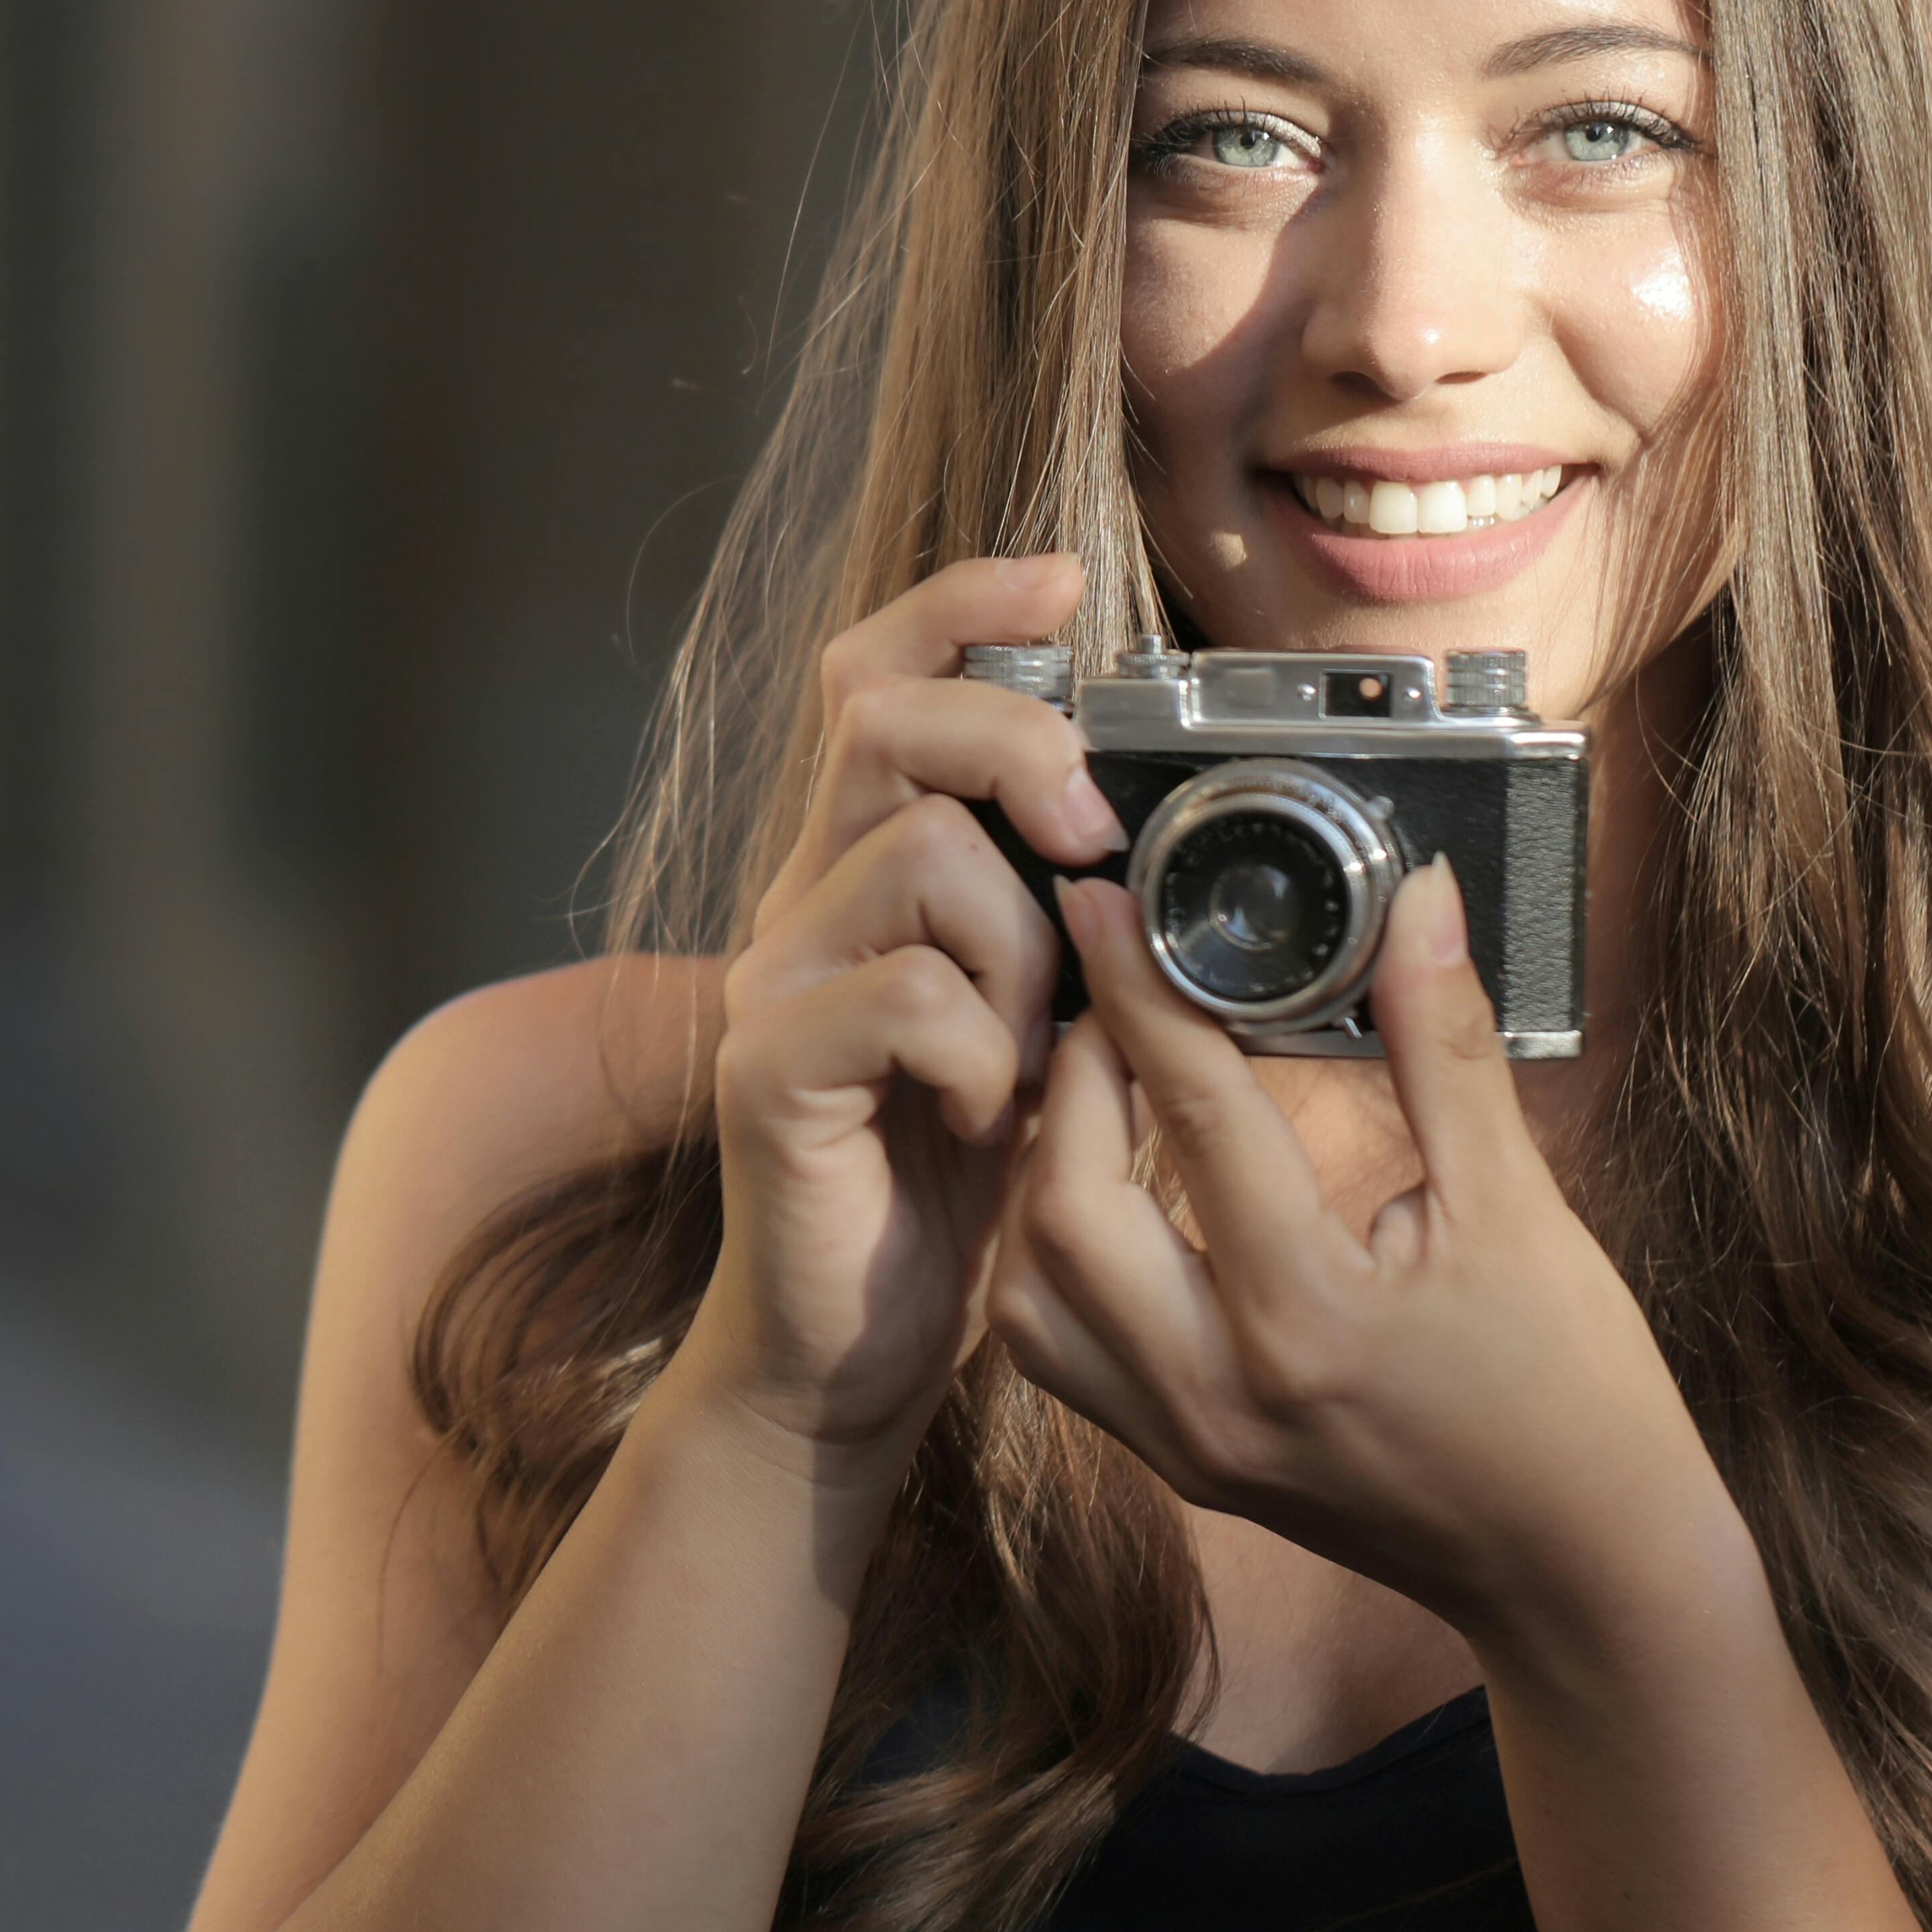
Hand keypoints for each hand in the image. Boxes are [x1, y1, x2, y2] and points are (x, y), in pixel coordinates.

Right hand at [685, 556, 1124, 1473]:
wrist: (851, 1349)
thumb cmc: (955, 1186)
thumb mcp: (1040, 1024)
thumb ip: (1069, 928)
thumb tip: (1163, 842)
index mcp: (865, 871)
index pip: (878, 674)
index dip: (962, 602)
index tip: (1065, 582)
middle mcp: (801, 901)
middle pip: (884, 714)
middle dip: (1019, 743)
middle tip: (1094, 839)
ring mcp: (772, 982)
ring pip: (915, 850)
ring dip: (1021, 942)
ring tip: (1031, 1047)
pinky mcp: (767, 1074)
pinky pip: (900, 995)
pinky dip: (978, 1048)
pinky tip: (983, 1113)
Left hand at [986, 862, 1727, 1650]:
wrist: (1584, 1571)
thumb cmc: (1574, 1391)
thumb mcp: (1523, 1208)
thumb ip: (1447, 1046)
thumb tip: (1421, 897)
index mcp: (1312, 1320)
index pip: (1196, 1117)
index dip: (1142, 991)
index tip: (1102, 899)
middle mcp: (1221, 1392)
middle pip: (1068, 1211)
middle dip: (1069, 1085)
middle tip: (1104, 997)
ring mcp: (1187, 1443)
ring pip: (1036, 1293)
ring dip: (1045, 1178)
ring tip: (1096, 1088)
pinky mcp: (1179, 1465)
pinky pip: (1061, 1354)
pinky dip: (1059, 1260)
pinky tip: (1107, 1194)